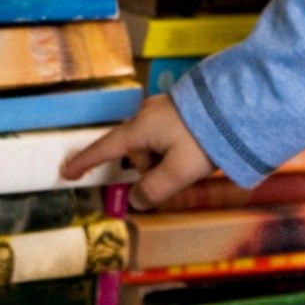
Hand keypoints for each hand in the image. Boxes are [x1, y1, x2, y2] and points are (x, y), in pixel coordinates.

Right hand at [62, 94, 215, 210]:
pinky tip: (196, 150)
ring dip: (167, 160)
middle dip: (152, 169)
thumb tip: (136, 201)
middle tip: (181, 173)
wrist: (237, 104)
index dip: (85, 162)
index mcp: (140, 129)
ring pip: (154, 146)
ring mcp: (162, 109)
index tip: (66, 172)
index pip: (105, 149)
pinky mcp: (178, 109)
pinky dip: (176, 149)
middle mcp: (146, 115)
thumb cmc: (204, 137)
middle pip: (137, 153)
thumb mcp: (179, 171)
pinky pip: (167, 137)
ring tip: (196, 159)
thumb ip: (154, 189)